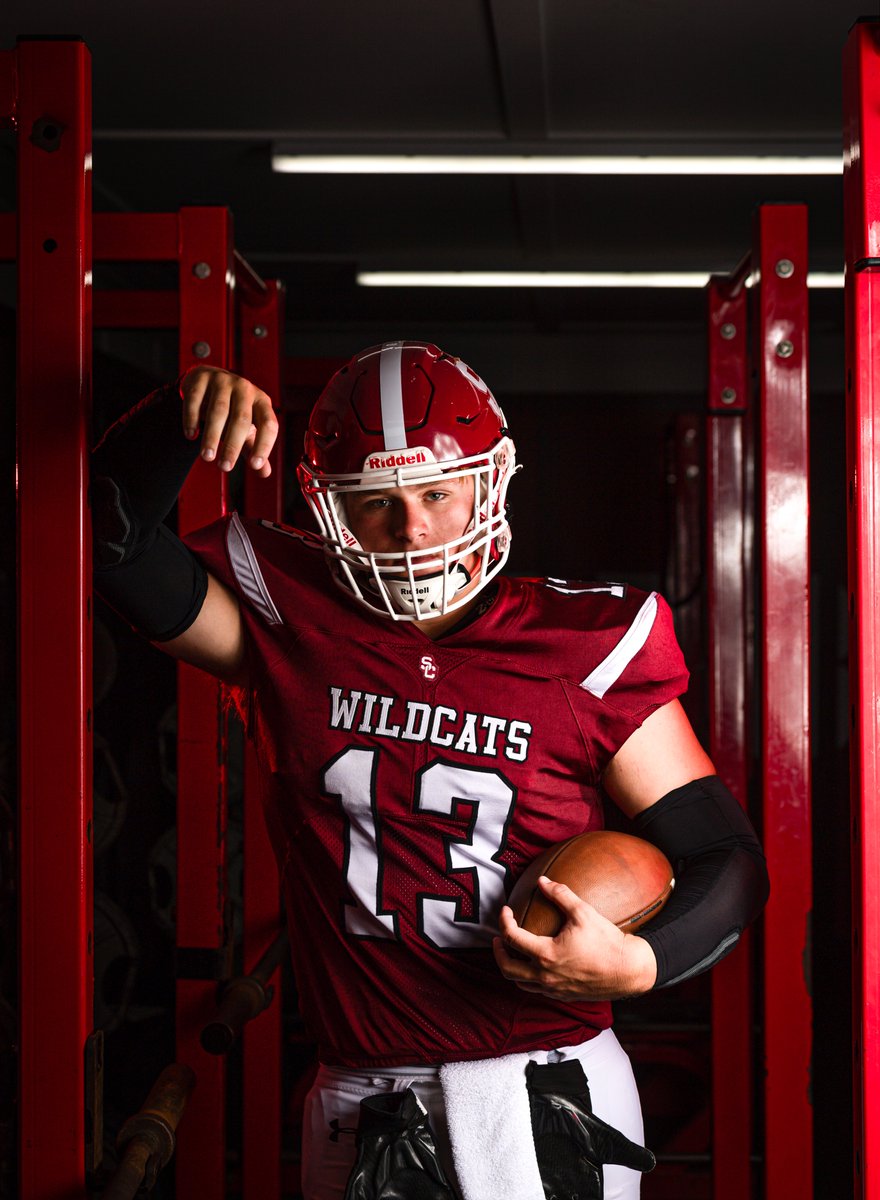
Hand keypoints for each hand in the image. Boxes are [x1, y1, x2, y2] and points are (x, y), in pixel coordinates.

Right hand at [180, 366, 278, 477]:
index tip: (254, 466)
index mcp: (261, 402)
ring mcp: (223, 381)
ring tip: (207, 456)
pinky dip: (192, 418)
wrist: (210, 381)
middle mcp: (245, 388)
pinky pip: (195, 399)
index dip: (264, 445)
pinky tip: (191, 435)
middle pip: (241, 419)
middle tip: (225, 467)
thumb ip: (253, 448)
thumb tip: (265, 473)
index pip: (268, 424)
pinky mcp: (202, 378)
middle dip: (232, 446)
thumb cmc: (233, 410)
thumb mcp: (247, 428)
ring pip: (218, 410)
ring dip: (211, 435)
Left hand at [492, 876, 656, 1000]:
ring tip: (513, 952)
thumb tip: (542, 881)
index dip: (504, 920)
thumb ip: (560, 894)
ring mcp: (554, 989)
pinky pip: (536, 990)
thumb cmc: (607, 941)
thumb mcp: (583, 912)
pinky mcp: (564, 995)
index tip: (506, 910)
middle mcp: (545, 976)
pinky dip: (528, 977)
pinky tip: (536, 965)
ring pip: (520, 983)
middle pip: (507, 968)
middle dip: (498, 951)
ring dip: (511, 967)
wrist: (629, 970)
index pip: (511, 938)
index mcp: (546, 955)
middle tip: (498, 938)